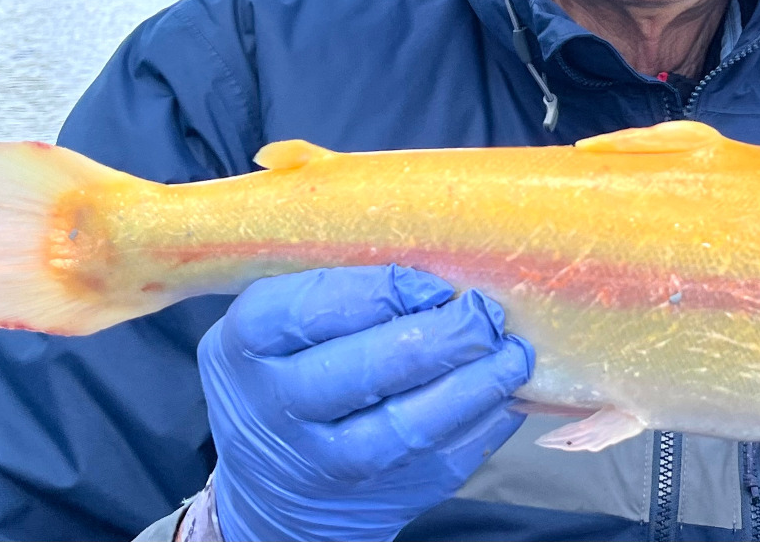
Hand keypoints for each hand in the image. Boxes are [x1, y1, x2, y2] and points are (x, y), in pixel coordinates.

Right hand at [198, 264, 533, 540]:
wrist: (269, 487)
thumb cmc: (287, 369)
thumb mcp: (279, 324)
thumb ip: (337, 288)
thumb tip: (438, 261)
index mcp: (247, 344)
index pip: (309, 309)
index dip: (379, 292)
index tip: (433, 284)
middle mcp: (277, 408)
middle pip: (363, 370)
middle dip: (439, 337)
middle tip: (486, 315)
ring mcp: (324, 462)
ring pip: (404, 429)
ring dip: (472, 387)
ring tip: (511, 355)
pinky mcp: (376, 498)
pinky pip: (438, 461)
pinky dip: (480, 424)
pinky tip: (505, 393)